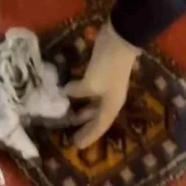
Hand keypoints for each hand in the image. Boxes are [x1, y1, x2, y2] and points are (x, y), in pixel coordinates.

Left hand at [63, 22, 140, 148]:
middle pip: (97, 117)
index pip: (99, 126)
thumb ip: (77, 91)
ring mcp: (107, 86)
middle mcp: (110, 99)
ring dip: (82, 110)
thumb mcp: (90, 83)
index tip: (77, 145)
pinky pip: (89, 90)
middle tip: (70, 134)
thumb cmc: (107, 66)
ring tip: (68, 115)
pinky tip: (69, 92)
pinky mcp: (101, 74)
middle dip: (85, 125)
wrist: (120, 40)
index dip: (88, 136)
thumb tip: (65, 93)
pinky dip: (79, 94)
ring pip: (92, 103)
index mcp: (111, 105)